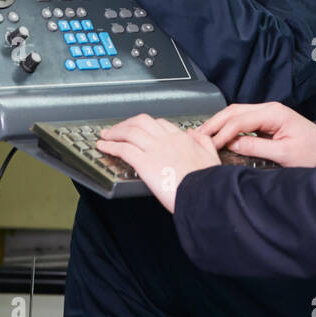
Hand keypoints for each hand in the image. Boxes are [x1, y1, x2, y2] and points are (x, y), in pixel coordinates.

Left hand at [96, 115, 220, 212]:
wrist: (205, 194)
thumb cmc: (209, 182)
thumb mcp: (212, 157)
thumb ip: (203, 142)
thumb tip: (193, 133)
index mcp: (183, 139)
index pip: (160, 124)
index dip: (146, 125)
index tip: (139, 130)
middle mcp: (167, 140)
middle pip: (141, 121)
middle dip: (127, 123)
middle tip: (117, 129)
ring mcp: (155, 150)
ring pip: (129, 132)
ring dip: (114, 132)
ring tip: (105, 136)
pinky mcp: (145, 163)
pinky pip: (123, 149)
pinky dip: (110, 146)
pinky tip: (103, 147)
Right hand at [199, 102, 315, 167]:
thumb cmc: (311, 152)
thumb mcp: (284, 154)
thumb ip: (257, 147)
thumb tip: (233, 144)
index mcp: (274, 113)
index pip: (240, 120)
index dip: (224, 132)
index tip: (212, 144)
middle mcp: (269, 109)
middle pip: (234, 111)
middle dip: (215, 123)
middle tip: (199, 135)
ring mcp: (266, 113)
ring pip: (235, 113)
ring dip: (219, 123)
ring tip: (204, 134)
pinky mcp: (264, 120)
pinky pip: (241, 119)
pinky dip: (227, 125)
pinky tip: (218, 134)